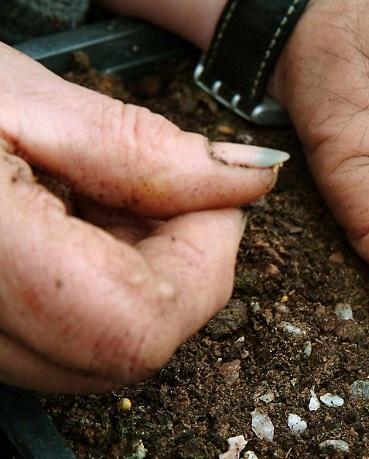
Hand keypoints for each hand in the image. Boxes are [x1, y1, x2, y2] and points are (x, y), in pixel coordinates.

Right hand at [0, 42, 287, 392]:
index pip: (141, 328)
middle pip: (130, 348)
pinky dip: (100, 285)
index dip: (203, 261)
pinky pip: (65, 340)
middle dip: (177, 264)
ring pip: (103, 351)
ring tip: (98, 196)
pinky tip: (76, 222)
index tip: (214, 195)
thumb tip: (248, 180)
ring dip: (138, 274)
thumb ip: (143, 150)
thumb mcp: (18, 99)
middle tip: (156, 189)